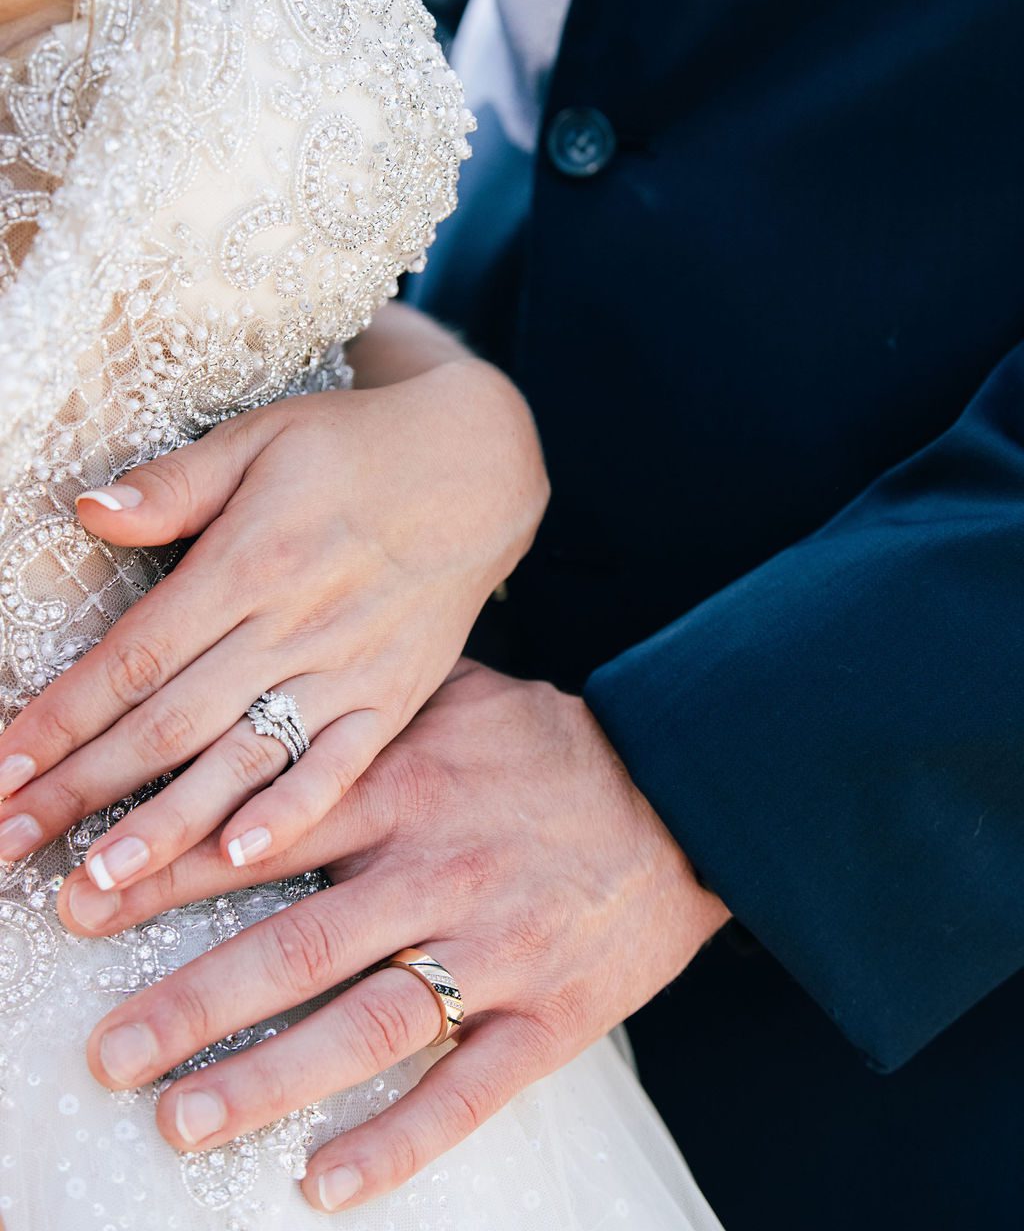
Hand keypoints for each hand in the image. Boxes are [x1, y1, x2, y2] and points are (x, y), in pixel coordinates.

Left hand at [0, 309, 547, 891]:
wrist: (478, 469)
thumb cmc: (354, 448)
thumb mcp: (261, 437)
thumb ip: (175, 483)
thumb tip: (87, 510)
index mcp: (249, 562)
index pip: (134, 656)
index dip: (60, 717)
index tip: (1, 769)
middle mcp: (293, 625)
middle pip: (170, 722)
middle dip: (83, 787)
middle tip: (10, 844)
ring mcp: (346, 669)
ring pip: (245, 757)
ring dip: (169, 823)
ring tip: (102, 880)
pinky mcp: (392, 697)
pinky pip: (342, 764)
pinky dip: (295, 810)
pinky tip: (244, 857)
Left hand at [59, 661, 728, 1213]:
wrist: (684, 792)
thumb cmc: (554, 746)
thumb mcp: (458, 694)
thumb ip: (362, 706)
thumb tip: (263, 699)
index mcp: (406, 787)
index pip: (265, 837)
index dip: (169, 874)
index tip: (87, 905)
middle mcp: (439, 871)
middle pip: (297, 947)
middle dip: (192, 1001)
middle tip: (109, 1048)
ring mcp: (494, 949)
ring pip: (365, 1027)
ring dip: (268, 1080)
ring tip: (180, 1122)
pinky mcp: (548, 1015)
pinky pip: (466, 1092)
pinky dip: (396, 1143)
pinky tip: (323, 1184)